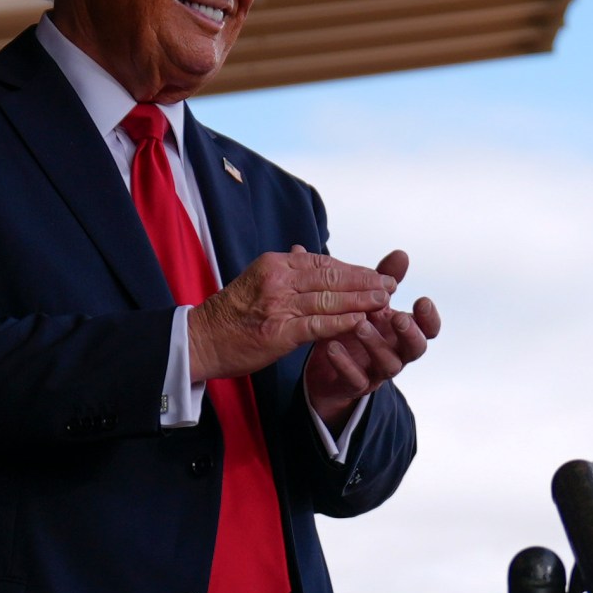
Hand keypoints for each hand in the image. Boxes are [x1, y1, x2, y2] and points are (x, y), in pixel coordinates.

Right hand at [188, 247, 389, 381]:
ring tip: (384, 301)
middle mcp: (278, 280)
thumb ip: (286, 270)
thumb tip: (308, 253)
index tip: (377, 273)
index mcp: (275, 265)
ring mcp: (278, 305)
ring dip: (361, 300)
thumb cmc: (232, 313)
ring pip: (329, 299)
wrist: (201, 339)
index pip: (323, 263)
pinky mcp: (279, 332)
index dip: (353, 269)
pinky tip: (362, 322)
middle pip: (331, 277)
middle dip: (365, 281)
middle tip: (391, 284)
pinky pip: (318, 325)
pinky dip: (342, 323)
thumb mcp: (258, 281)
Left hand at [302, 249, 440, 425]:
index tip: (422, 300)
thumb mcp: (368, 302)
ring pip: (389, 365)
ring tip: (359, 325)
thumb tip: (402, 253)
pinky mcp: (355, 385)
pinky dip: (344, 363)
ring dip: (376, 345)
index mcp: (402, 331)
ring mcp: (377, 371)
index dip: (430, 318)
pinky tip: (331, 346)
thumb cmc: (354, 327)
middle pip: (417, 349)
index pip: (428, 328)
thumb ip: (383, 280)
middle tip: (397, 317)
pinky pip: (355, 379)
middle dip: (410, 333)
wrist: (326, 367)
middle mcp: (396, 352)